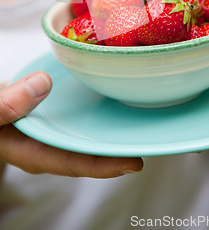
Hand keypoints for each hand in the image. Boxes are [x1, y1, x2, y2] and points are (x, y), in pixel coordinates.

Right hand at [0, 73, 142, 177]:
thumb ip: (7, 104)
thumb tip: (43, 85)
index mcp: (29, 150)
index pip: (70, 162)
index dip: (103, 165)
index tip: (134, 163)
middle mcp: (45, 143)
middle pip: (86, 152)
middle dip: (117, 150)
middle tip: (153, 144)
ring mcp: (51, 129)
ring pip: (85, 135)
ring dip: (111, 130)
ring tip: (143, 124)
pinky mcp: (54, 115)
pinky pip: (79, 117)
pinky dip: (97, 109)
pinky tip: (113, 97)